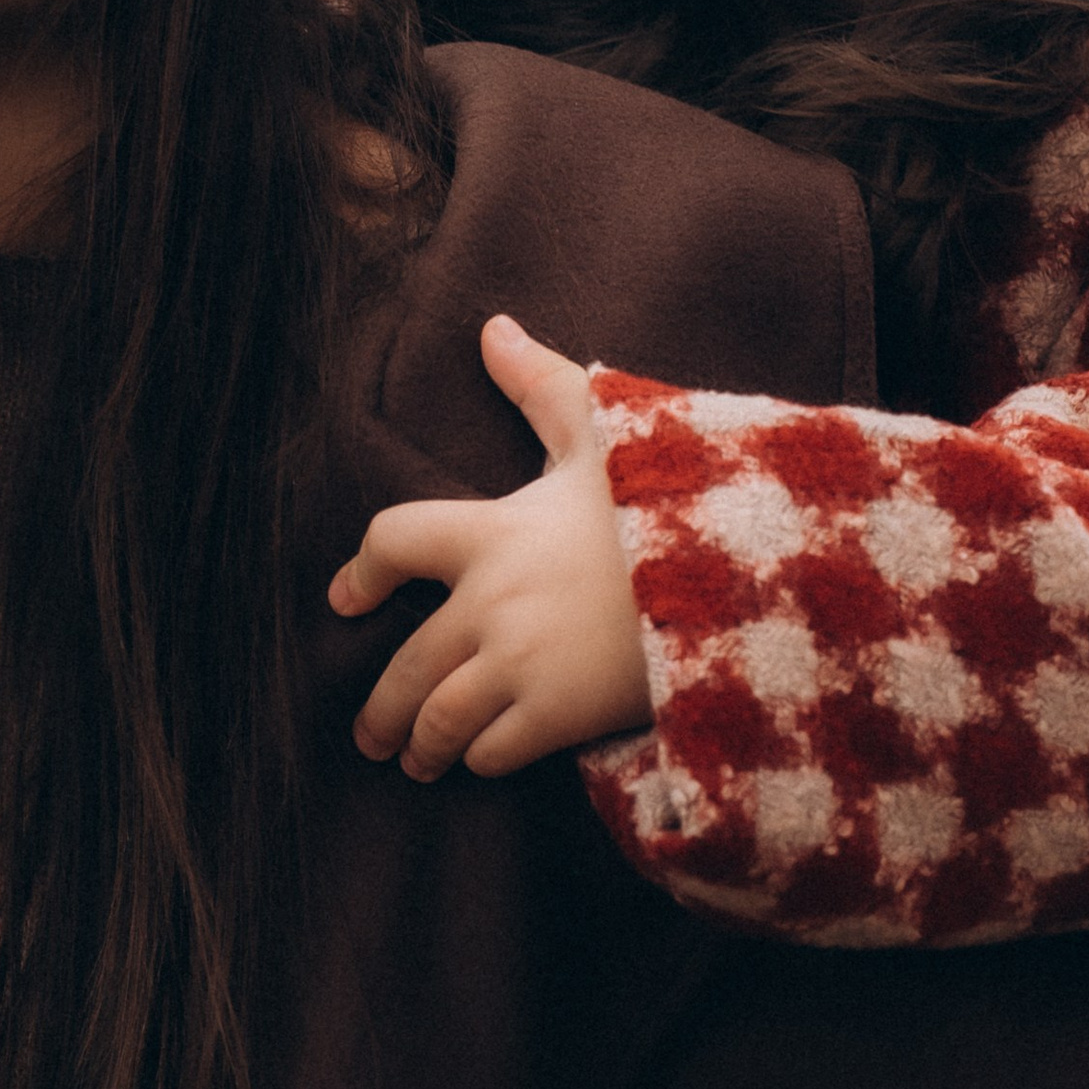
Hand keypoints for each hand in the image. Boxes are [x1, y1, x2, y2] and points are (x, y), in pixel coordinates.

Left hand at [328, 316, 653, 778]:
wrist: (744, 576)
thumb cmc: (673, 501)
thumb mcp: (606, 433)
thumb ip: (542, 386)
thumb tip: (492, 329)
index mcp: (492, 531)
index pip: (394, 540)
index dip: (362, 569)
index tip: (345, 598)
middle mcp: (490, 601)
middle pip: (404, 662)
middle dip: (380, 706)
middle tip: (370, 732)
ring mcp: (520, 663)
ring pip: (437, 718)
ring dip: (419, 744)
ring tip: (415, 759)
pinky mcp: (558, 715)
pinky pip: (493, 750)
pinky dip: (480, 759)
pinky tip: (481, 760)